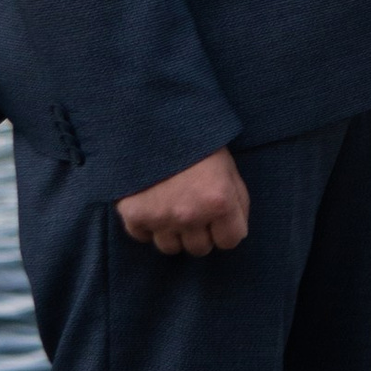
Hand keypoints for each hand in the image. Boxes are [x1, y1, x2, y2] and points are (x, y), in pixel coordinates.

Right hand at [117, 148, 249, 256]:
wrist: (154, 121)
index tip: (219, 218)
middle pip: (200, 249)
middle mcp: (190, 215)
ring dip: (174, 232)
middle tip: (194, 209)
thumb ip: (236, 202)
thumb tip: (235, 233)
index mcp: (219, 201)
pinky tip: (152, 204)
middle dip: (201, 232)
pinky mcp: (134, 215)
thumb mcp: (229, 168)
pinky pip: (143, 237)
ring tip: (172, 206)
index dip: (226, 229)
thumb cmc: (198, 142)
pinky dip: (148, 225)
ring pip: (171, 248)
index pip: (230, 241)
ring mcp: (160, 217)